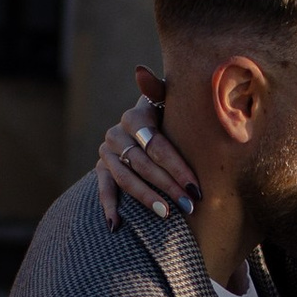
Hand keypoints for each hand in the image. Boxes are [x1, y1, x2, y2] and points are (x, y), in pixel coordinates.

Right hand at [94, 67, 199, 225]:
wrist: (148, 126)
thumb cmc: (169, 115)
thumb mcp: (168, 100)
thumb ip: (160, 88)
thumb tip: (139, 71)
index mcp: (135, 116)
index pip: (156, 144)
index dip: (177, 166)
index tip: (196, 187)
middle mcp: (117, 133)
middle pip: (143, 164)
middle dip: (168, 186)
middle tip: (189, 205)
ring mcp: (107, 152)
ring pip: (126, 178)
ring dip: (146, 198)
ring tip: (167, 215)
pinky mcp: (101, 169)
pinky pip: (103, 190)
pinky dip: (109, 207)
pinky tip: (117, 226)